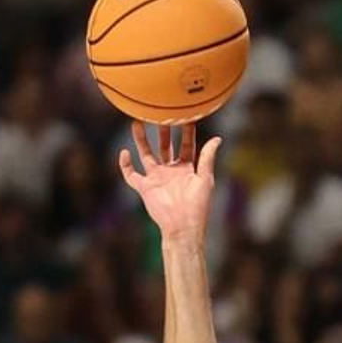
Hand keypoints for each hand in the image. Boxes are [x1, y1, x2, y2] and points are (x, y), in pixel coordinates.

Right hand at [118, 121, 219, 244]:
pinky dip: (125, 165)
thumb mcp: (205, 178)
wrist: (182, 227)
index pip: (186, 145)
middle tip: (160, 115)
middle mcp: (170, 171)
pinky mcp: (144, 188)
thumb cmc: (197, 205)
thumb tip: (217, 138)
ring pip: (146, 155)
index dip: (186, 131)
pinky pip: (131, 174)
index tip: (185, 115)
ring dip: (141, 140)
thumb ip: (207, 157)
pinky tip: (124, 152)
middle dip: (163, 131)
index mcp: (187, 168)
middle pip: (165, 146)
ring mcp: (156, 178)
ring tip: (137, 123)